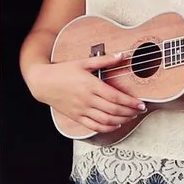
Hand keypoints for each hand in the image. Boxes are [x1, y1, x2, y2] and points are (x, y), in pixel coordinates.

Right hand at [27, 54, 145, 137]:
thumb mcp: (83, 62)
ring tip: (130, 117)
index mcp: (90, 85)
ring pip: (106, 120)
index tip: (141, 104)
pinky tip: (115, 125)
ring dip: (121, 120)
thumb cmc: (63, 71)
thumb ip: (103, 60)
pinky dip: (107, 128)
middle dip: (129, 112)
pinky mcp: (76, 117)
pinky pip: (94, 126)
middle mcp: (87, 99)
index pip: (115, 97)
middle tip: (139, 111)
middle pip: (113, 110)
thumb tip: (120, 56)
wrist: (43, 82)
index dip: (130, 102)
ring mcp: (81, 109)